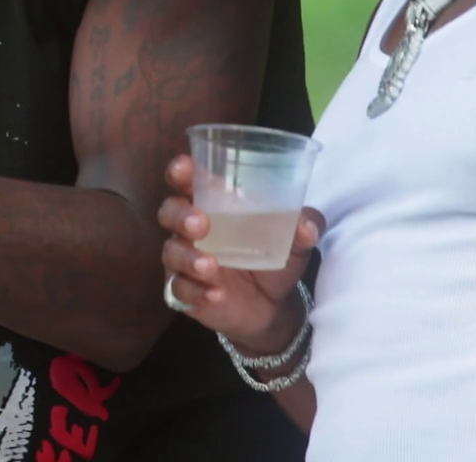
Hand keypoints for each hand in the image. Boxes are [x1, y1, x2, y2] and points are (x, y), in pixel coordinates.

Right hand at [158, 154, 322, 353]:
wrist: (273, 306)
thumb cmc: (274, 257)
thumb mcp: (295, 240)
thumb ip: (305, 224)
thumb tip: (307, 225)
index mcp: (212, 204)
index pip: (187, 180)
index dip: (181, 171)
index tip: (184, 168)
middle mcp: (191, 228)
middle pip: (169, 211)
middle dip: (180, 215)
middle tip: (201, 224)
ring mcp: (184, 260)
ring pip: (171, 252)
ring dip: (187, 257)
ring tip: (210, 266)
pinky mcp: (185, 291)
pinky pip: (179, 290)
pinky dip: (196, 292)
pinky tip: (215, 295)